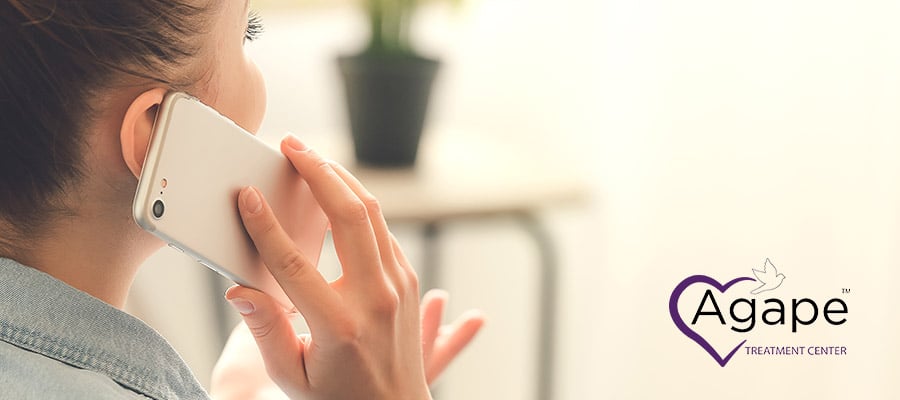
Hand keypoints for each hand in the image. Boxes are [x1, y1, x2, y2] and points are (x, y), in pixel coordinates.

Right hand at [223, 136, 478, 399]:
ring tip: (310, 157)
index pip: (294, 264)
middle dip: (318, 172)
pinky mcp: (405, 279)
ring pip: (373, 213)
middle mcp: (375, 298)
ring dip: (341, 178)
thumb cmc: (337, 397)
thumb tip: (239, 290)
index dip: (265, 226)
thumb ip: (265, 332)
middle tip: (291, 145)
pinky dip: (358, 202)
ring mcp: (398, 286)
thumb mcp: (292, 375)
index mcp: (339, 325)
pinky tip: (335, 189)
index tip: (247, 196)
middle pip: (349, 216)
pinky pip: (382, 229)